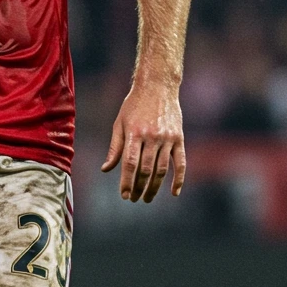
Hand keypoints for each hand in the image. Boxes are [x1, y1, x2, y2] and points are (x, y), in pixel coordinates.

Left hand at [101, 83, 185, 202]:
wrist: (158, 86)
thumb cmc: (134, 105)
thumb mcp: (120, 124)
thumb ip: (115, 148)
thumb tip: (106, 169)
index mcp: (134, 134)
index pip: (129, 164)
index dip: (126, 182)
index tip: (124, 195)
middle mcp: (152, 137)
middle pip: (145, 170)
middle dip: (138, 188)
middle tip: (134, 199)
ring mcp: (167, 138)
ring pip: (162, 170)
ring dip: (154, 187)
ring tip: (147, 198)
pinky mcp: (179, 138)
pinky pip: (180, 163)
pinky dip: (179, 179)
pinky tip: (174, 192)